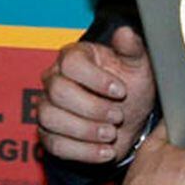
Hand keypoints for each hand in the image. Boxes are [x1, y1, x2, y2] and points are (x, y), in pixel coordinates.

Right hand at [39, 26, 156, 164]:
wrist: (128, 121)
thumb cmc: (129, 89)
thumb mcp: (137, 67)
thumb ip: (132, 49)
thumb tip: (125, 33)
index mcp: (74, 57)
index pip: (71, 63)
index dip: (95, 79)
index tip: (120, 91)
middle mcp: (54, 79)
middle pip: (58, 92)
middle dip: (91, 108)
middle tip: (117, 116)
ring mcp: (47, 107)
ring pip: (51, 118)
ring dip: (85, 130)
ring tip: (111, 134)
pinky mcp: (48, 134)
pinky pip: (54, 145)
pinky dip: (83, 152)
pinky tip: (105, 151)